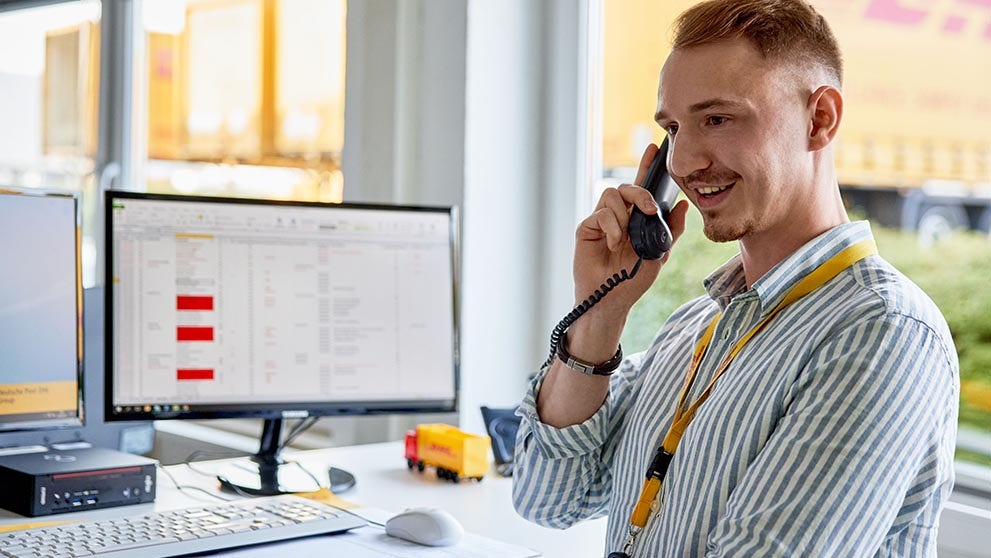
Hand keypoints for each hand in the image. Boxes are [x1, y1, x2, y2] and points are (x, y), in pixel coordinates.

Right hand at [569, 144, 688, 358]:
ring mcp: (601, 221)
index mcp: (635, 219)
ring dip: (624, 215)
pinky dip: (612, 228)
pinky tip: (614, 245)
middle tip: (650, 209)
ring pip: (611, 195)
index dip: (646, 166)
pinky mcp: (587, 227)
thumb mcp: (661, 254)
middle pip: (625, 186)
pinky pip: (601, 214)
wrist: (611, 300)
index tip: (655, 148)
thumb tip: (684, 205)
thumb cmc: (633, 279)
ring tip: (626, 237)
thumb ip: (671, 230)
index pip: (641, 187)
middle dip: (640, 193)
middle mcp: (617, 216)